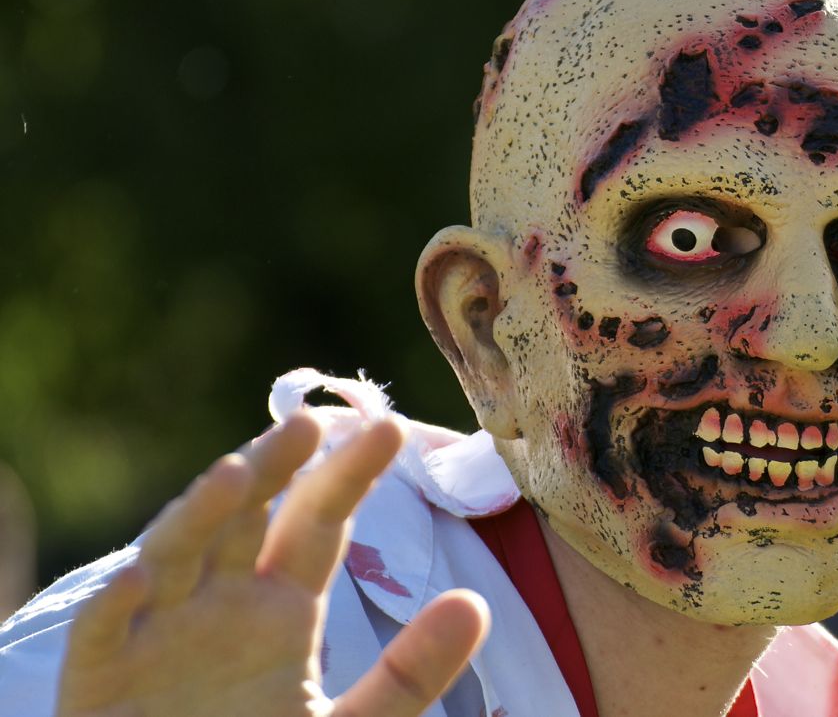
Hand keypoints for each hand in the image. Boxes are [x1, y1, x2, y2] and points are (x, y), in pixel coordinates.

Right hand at [55, 413, 489, 716]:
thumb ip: (409, 673)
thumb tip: (476, 605)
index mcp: (281, 605)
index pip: (319, 523)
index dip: (349, 476)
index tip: (392, 429)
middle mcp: (219, 601)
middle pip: (246, 518)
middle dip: (273, 468)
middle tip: (309, 424)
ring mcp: (156, 630)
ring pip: (174, 554)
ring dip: (199, 513)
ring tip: (237, 472)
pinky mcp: (98, 676)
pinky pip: (101, 635)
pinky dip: (115, 604)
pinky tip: (139, 574)